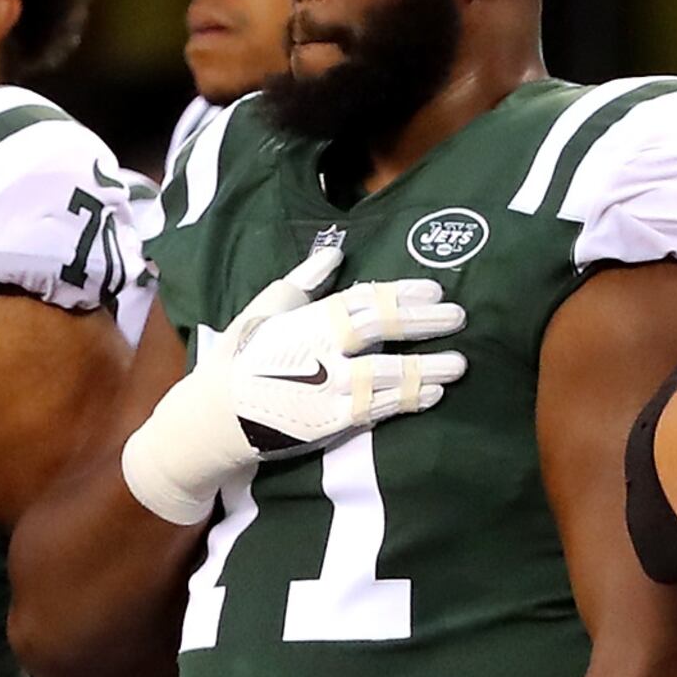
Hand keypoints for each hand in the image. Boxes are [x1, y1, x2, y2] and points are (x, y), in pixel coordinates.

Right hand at [122, 245, 465, 523]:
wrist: (214, 418)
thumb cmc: (241, 358)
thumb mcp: (265, 310)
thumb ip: (303, 281)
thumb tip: (335, 252)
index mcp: (304, 320)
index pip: (362, 300)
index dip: (401, 294)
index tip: (434, 289)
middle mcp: (319, 352)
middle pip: (380, 330)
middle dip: (423, 322)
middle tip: (459, 316)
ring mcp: (327, 391)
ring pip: (387, 375)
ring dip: (427, 368)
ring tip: (461, 363)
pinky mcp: (330, 424)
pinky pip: (378, 410)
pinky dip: (408, 401)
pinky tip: (434, 393)